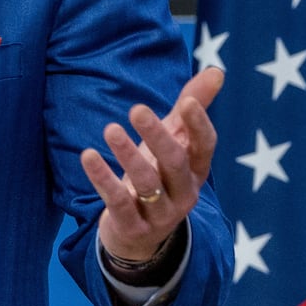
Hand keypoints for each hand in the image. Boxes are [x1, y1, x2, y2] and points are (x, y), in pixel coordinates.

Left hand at [80, 67, 222, 262]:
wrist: (140, 235)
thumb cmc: (159, 174)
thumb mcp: (175, 141)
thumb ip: (193, 105)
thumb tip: (217, 70)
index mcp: (196, 169)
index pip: (205, 146)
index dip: (199, 125)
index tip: (186, 101)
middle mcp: (183, 192)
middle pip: (174, 163)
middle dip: (157, 136)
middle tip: (136, 108)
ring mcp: (159, 213)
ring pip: (147, 184)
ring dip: (128, 155)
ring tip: (110, 129)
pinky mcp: (133, 226)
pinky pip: (118, 202)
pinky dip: (103, 178)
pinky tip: (88, 155)